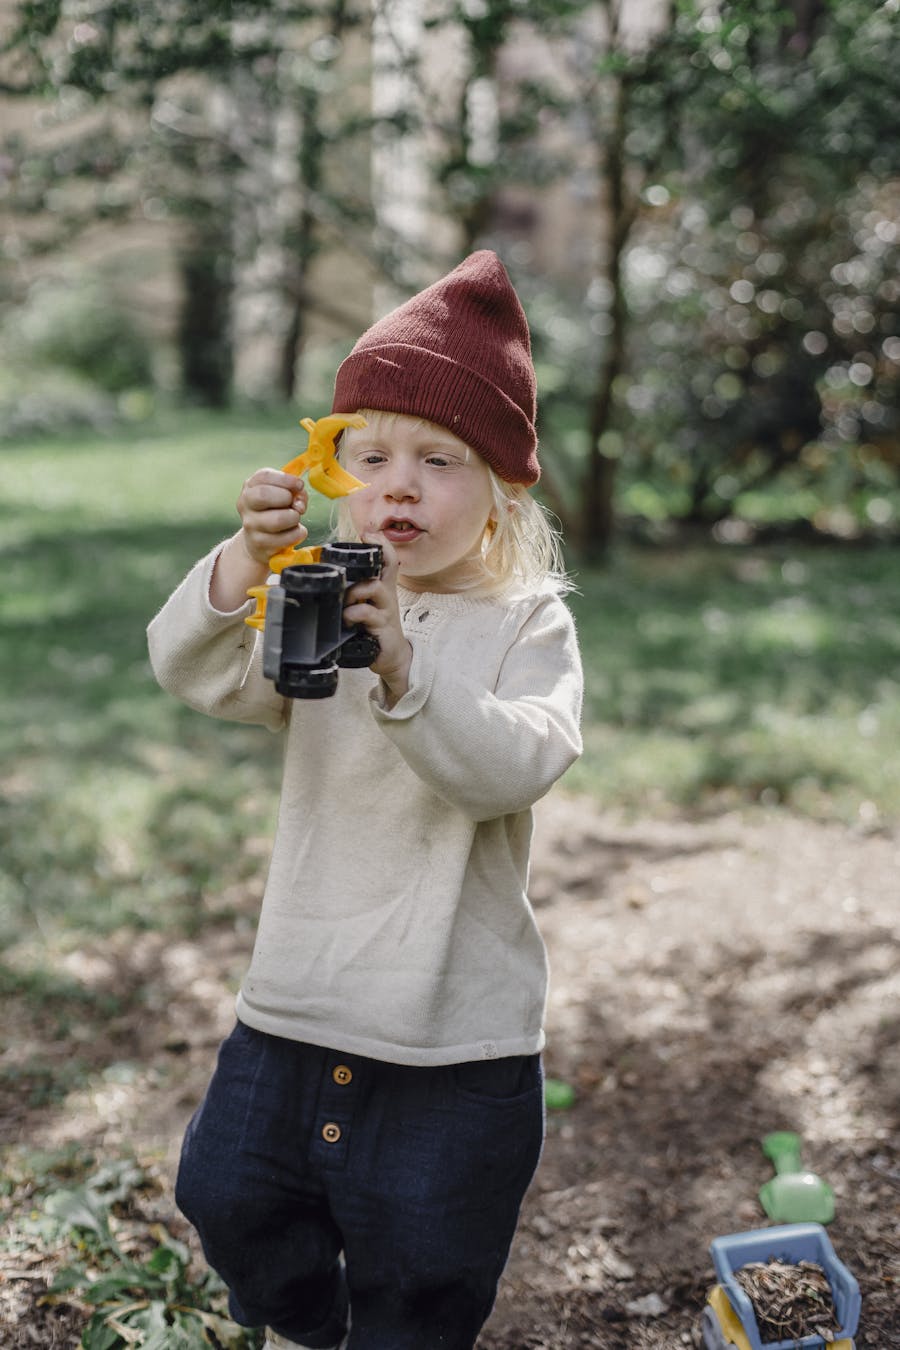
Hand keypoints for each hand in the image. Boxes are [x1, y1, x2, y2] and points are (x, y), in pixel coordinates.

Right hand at [237, 468, 307, 565]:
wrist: (258, 542)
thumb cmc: (274, 512)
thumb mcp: (282, 495)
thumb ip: (295, 492)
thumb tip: (299, 502)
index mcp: (250, 487)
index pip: (264, 476)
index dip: (286, 479)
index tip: (299, 485)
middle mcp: (245, 504)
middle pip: (264, 495)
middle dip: (286, 497)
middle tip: (294, 504)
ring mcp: (250, 525)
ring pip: (278, 519)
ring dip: (294, 517)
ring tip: (294, 518)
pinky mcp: (260, 544)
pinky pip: (287, 537)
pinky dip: (298, 533)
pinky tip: (294, 531)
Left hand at [341, 540, 412, 705]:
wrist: (392, 657)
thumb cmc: (374, 629)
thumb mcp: (366, 606)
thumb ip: (352, 592)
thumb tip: (326, 580)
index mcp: (382, 588)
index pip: (388, 559)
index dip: (380, 543)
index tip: (368, 532)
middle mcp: (387, 595)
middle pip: (388, 566)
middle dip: (370, 558)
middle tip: (351, 563)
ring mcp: (386, 610)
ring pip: (374, 587)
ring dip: (355, 591)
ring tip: (344, 602)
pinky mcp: (383, 626)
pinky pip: (367, 613)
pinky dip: (353, 613)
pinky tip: (347, 619)